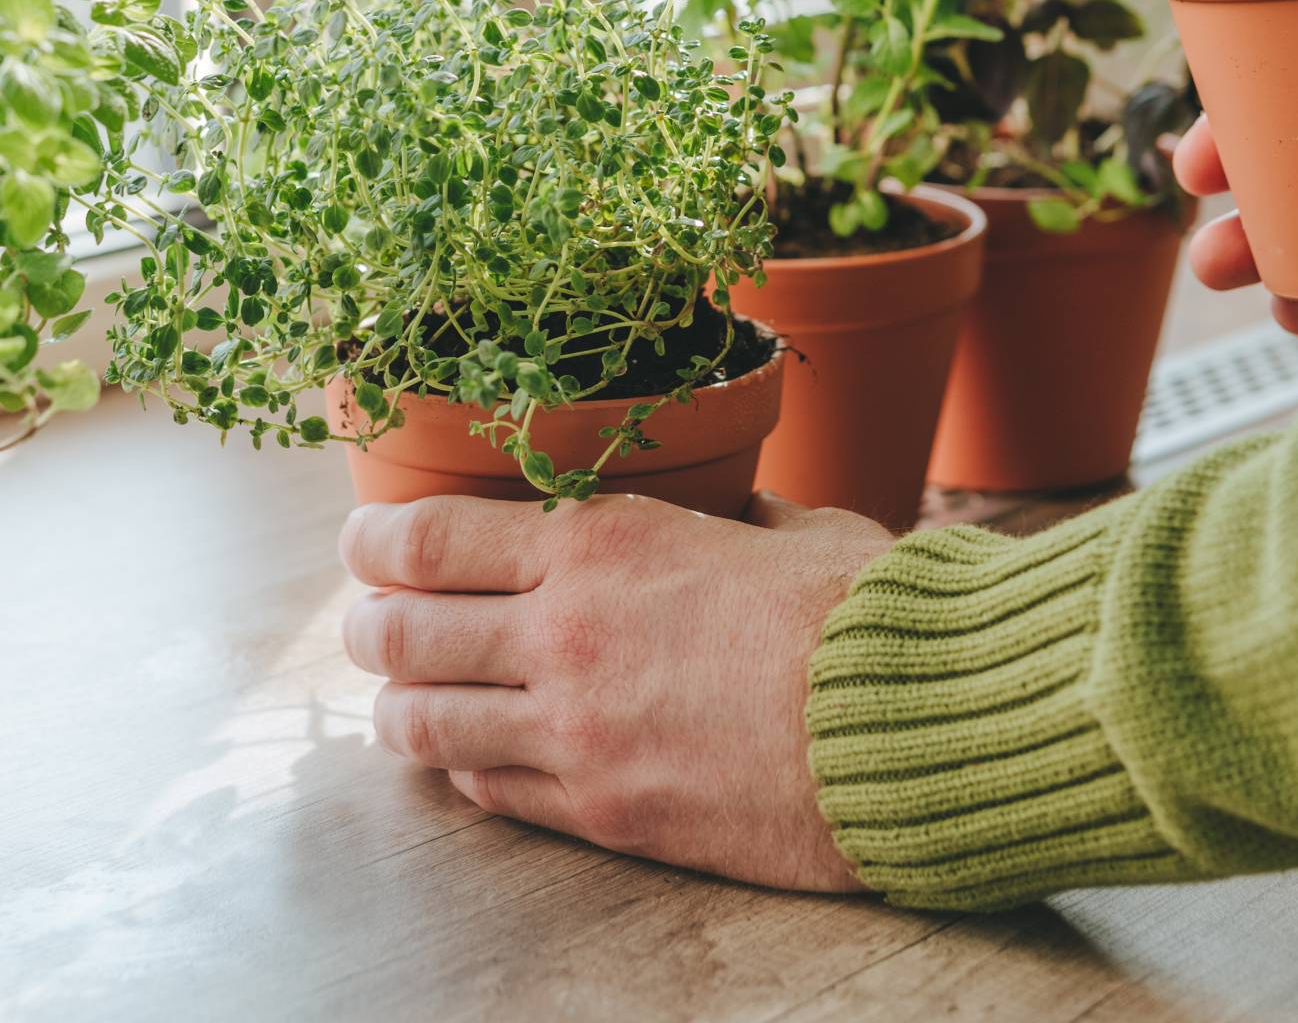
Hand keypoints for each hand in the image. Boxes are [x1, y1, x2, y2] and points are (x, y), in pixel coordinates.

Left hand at [339, 489, 891, 890]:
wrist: (906, 724)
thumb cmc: (861, 608)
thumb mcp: (791, 524)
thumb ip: (734, 519)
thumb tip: (736, 515)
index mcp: (606, 541)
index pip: (431, 540)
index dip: (374, 542)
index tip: (362, 542)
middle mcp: (566, 633)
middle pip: (402, 633)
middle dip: (368, 624)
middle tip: (367, 619)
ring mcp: (575, 732)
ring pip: (424, 724)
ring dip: (399, 703)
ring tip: (401, 692)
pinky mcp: (603, 812)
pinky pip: (491, 792)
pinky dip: (466, 768)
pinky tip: (473, 754)